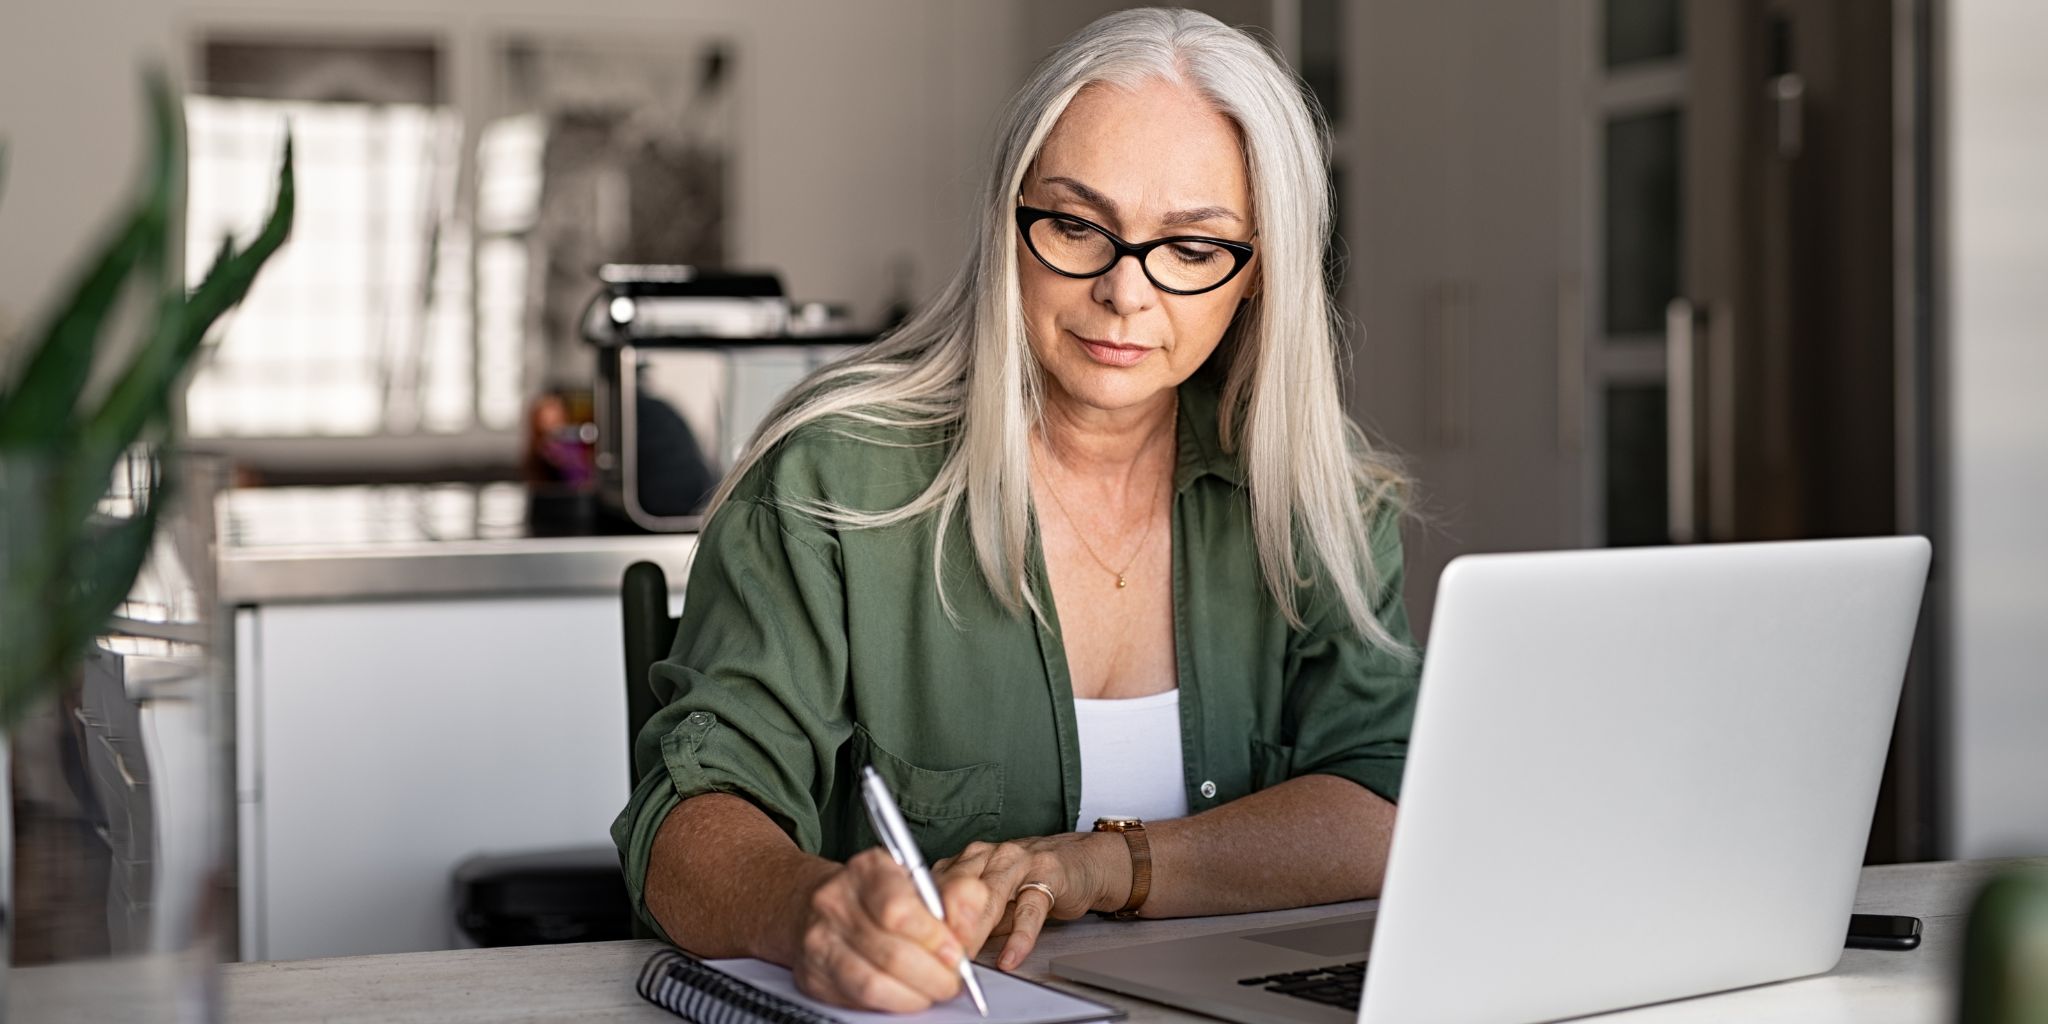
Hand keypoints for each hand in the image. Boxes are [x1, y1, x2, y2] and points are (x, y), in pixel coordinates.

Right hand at [788, 848, 991, 1011]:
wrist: (820, 904)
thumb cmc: (878, 894)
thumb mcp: (920, 881)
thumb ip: (956, 897)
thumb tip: (971, 926)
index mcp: (867, 870)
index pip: (898, 910)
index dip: (934, 939)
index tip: (956, 953)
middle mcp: (835, 902)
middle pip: (891, 953)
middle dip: (933, 976)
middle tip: (952, 980)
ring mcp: (820, 940)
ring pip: (873, 983)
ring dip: (915, 995)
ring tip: (933, 989)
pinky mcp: (814, 975)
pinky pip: (858, 1000)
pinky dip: (892, 1003)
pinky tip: (907, 994)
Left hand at [933, 832, 1132, 970]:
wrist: (1080, 862)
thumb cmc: (1030, 881)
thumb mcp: (991, 899)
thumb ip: (966, 917)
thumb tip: (937, 948)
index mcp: (968, 859)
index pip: (936, 886)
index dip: (925, 918)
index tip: (917, 946)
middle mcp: (990, 855)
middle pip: (958, 889)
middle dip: (945, 926)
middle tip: (937, 957)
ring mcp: (1019, 862)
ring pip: (989, 895)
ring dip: (975, 929)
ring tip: (966, 957)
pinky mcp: (1048, 875)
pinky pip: (1030, 909)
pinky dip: (1020, 936)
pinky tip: (1011, 956)